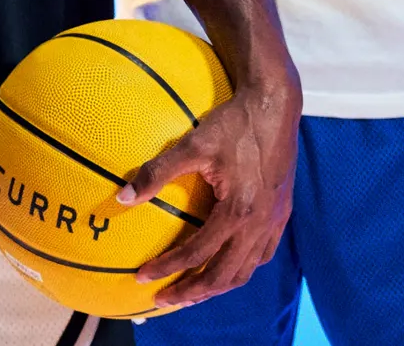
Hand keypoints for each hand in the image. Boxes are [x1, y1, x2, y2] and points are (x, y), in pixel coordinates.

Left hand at [117, 71, 301, 308]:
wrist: (274, 104)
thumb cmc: (232, 123)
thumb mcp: (192, 144)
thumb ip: (156, 173)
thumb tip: (121, 197)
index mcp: (238, 211)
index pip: (197, 254)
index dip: (167, 269)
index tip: (142, 277)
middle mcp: (260, 224)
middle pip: (224, 276)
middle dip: (192, 292)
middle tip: (164, 299)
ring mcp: (274, 220)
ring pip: (245, 270)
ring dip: (217, 285)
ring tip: (191, 290)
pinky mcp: (282, 212)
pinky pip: (262, 254)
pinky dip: (240, 267)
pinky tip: (226, 263)